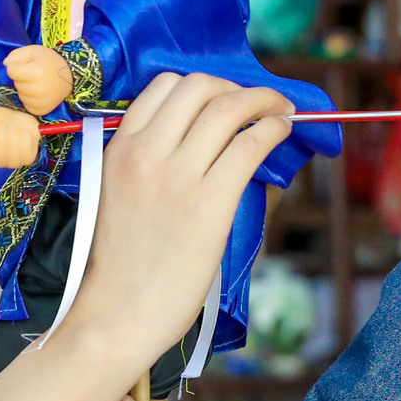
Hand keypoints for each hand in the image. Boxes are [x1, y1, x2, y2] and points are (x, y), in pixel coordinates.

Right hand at [0, 105, 41, 168]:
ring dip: (15, 136)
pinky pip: (27, 153)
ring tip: (14, 128)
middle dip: (3, 136)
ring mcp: (13, 161)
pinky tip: (24, 132)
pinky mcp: (27, 158)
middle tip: (3, 126)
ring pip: (14, 156)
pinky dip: (26, 139)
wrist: (17, 116)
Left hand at [6, 45, 75, 115]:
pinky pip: (27, 105)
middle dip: (21, 78)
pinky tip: (37, 93)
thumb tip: (6, 65)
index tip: (24, 65)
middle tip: (32, 74)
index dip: (15, 66)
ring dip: (24, 89)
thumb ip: (16, 55)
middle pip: (16, 84)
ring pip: (20, 95)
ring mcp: (41, 102)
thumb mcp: (33, 51)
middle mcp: (39, 89)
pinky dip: (29, 99)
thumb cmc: (49, 61)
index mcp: (37, 71)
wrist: (69, 76)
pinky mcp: (42, 110)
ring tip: (36, 83)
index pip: (12, 72)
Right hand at [59, 72, 293, 368]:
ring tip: (281, 111)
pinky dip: (273, 129)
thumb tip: (214, 142)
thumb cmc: (121, 267)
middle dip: (235, 86)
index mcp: (119, 149)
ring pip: (228, 108)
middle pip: (199, 86)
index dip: (204, 85)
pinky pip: (250, 146)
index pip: (163, 86)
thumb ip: (153, 164)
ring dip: (264, 100)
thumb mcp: (119, 198)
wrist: (118, 315)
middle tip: (256, 104)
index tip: (224, 98)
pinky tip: (282, 132)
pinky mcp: (209, 204)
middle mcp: (145, 153)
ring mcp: (177, 176)